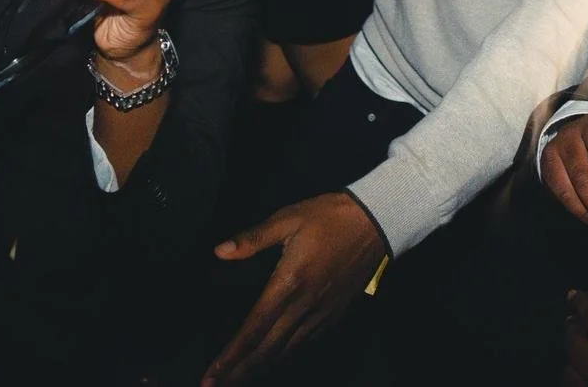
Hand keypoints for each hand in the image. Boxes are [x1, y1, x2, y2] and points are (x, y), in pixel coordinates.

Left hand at [204, 192, 386, 385]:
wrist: (376, 221)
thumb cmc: (329, 217)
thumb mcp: (287, 218)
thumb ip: (253, 238)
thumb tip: (219, 252)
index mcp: (288, 283)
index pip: (253, 328)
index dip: (231, 355)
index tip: (211, 374)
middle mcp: (304, 305)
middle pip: (267, 350)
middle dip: (240, 372)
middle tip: (215, 386)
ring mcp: (322, 313)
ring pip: (287, 351)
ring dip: (261, 367)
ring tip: (240, 378)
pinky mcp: (335, 314)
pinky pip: (306, 342)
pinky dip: (286, 355)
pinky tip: (276, 357)